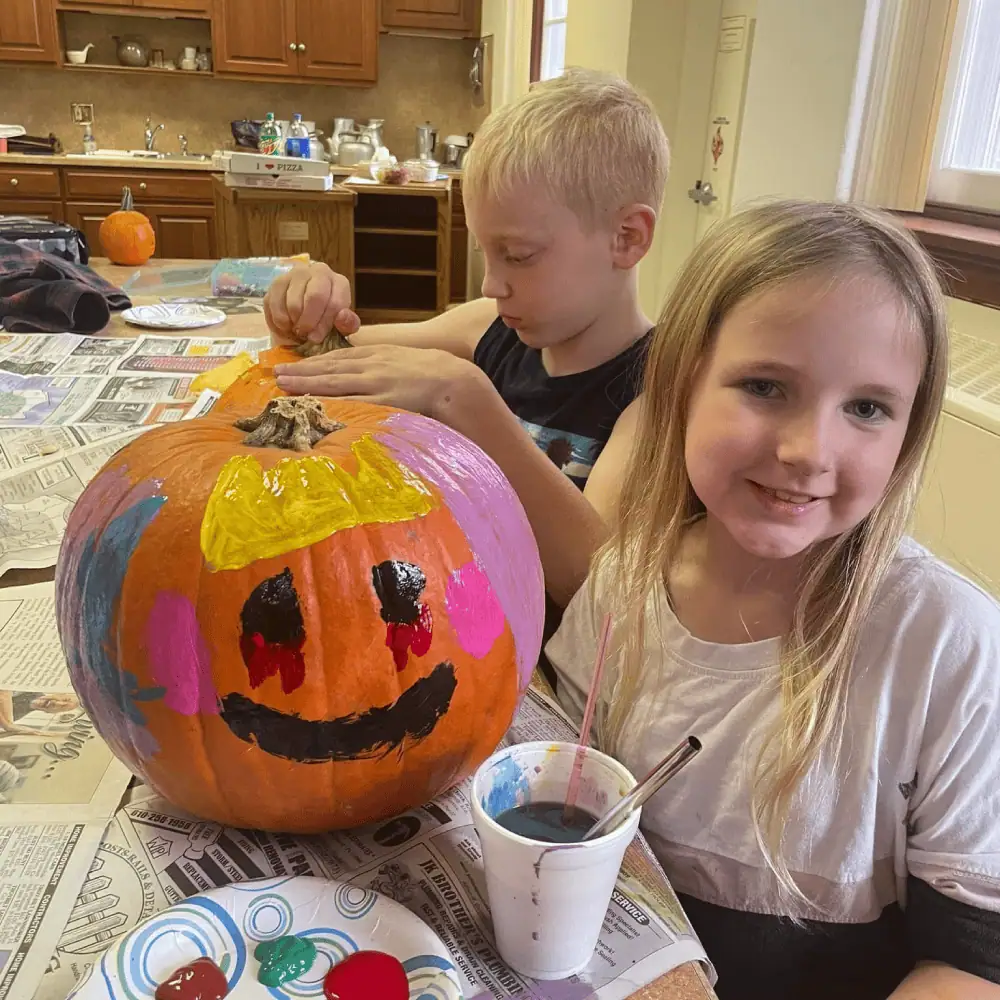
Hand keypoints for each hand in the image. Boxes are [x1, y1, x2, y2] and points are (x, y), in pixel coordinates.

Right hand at [263, 262, 359, 347]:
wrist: (304, 318)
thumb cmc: (325, 322)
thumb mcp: (341, 327)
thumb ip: (347, 324)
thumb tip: (343, 317)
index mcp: (339, 283)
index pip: (335, 303)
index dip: (324, 324)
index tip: (317, 338)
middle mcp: (320, 272)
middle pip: (315, 297)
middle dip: (308, 322)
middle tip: (304, 334)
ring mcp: (297, 274)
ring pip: (293, 302)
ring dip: (293, 323)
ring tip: (296, 329)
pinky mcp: (278, 281)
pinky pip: (274, 303)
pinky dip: (278, 320)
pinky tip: (285, 325)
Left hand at [274, 344, 486, 418]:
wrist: (454, 379)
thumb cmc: (430, 373)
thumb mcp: (401, 361)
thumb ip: (380, 366)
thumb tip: (361, 376)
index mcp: (375, 355)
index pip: (337, 357)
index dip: (311, 362)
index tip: (291, 366)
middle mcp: (372, 366)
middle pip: (329, 368)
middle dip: (301, 372)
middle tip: (277, 375)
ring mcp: (377, 383)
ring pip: (336, 383)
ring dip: (309, 385)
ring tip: (286, 387)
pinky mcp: (386, 400)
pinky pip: (356, 402)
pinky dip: (334, 404)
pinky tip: (317, 406)